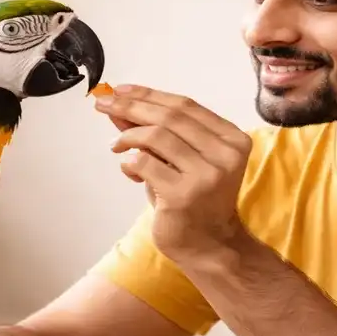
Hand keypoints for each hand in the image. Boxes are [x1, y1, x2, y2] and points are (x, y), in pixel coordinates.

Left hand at [94, 84, 252, 263]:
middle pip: (170, 117)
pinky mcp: (183, 195)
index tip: (120, 90)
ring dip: (128, 137)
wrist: (209, 246)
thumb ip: (157, 132)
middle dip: (132, 107)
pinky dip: (129, 162)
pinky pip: (144, 163)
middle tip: (104, 104)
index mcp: (232, 139)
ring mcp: (206, 176)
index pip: (186, 106)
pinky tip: (129, 170)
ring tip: (116, 146)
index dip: (150, 94)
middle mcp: (225, 154)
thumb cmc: (194, 200)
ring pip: (156, 137)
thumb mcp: (179, 160)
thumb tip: (120, 106)